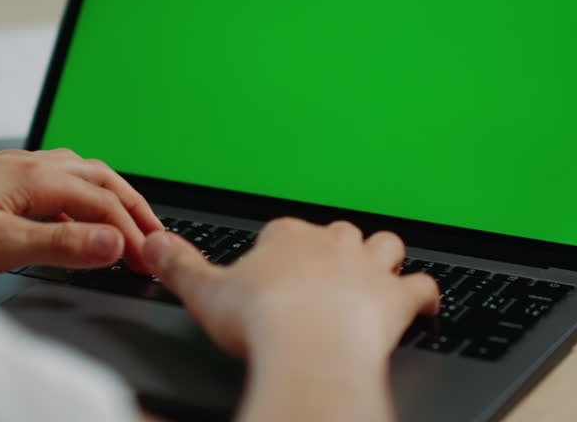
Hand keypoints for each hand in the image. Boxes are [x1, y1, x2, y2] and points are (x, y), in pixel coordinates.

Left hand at [0, 149, 163, 273]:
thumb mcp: (0, 244)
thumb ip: (62, 244)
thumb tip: (115, 243)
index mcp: (38, 177)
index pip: (105, 202)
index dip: (134, 232)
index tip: (151, 260)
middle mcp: (32, 164)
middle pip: (102, 178)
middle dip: (134, 207)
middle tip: (156, 237)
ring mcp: (15, 168)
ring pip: (81, 174)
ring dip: (110, 196)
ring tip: (126, 222)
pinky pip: (57, 179)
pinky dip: (81, 196)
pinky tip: (72, 216)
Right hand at [143, 218, 438, 361]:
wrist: (309, 346)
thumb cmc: (261, 321)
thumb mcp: (204, 292)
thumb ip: (179, 266)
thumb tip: (151, 245)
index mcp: (286, 237)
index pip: (284, 231)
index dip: (280, 250)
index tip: (272, 269)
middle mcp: (331, 244)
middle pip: (339, 233)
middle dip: (335, 248)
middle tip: (324, 271)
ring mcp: (367, 269)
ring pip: (385, 246)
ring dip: (383, 258)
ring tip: (377, 272)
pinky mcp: (396, 299)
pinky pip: (422, 287)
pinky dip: (424, 296)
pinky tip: (423, 305)